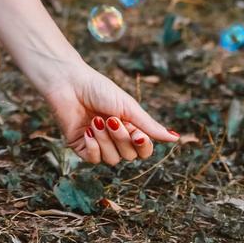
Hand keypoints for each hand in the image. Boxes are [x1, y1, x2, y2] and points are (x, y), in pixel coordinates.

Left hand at [41, 62, 178, 165]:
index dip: (143, 146)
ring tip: (96, 120)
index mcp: (129, 127)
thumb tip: (176, 138)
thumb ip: (149, 126)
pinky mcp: (81, 147)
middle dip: (120, 138)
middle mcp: (115, 139)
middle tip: (110, 118)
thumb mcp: (127, 106)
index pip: (144, 150)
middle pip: (129, 156)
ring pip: (111, 160)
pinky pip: (93, 159)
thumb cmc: (98, 89)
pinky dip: (93, 146)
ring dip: (105, 140)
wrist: (68, 82)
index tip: (138, 134)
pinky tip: (88, 131)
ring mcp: (98, 144)